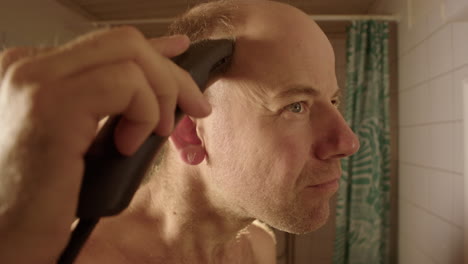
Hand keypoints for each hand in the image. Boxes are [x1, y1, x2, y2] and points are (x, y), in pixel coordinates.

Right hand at [0, 27, 210, 262]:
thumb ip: (115, 101)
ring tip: (154, 136)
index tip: (181, 51)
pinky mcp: (52, 104)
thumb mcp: (87, 135)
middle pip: (124, 42)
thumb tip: (163, 72)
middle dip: (172, 74)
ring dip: (160, 98)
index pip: (108, 43)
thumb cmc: (46, 195)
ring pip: (130, 56)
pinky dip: (144, 113)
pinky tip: (128, 146)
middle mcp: (28, 65)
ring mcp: (35, 80)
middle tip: (195, 107)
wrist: (7, 236)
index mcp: (33, 69)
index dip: (154, 49)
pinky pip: (127, 85)